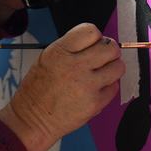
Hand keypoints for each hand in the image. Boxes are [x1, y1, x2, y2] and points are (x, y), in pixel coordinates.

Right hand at [0, 23, 122, 150]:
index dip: (96, 37)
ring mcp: (87, 85)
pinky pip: (114, 87)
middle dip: (109, 51)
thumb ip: (71, 48)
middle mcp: (75, 66)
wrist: (32, 120)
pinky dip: (108, 87)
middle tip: (103, 58)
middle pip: (110, 48)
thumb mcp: (46, 59)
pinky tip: (96, 89)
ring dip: (112, 68)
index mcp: (60, 52)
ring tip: (101, 74)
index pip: (91, 31)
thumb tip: (96, 43)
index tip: (94, 43)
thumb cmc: (37, 91)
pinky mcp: (95, 103)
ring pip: (118, 67)